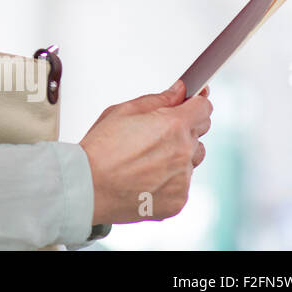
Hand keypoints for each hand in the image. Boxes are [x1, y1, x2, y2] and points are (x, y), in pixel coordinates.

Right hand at [78, 80, 211, 225]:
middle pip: (199, 133)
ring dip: (179, 155)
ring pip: (192, 160)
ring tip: (147, 159)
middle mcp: (184, 152)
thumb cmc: (99, 150)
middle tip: (155, 134)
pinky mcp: (178, 200)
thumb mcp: (123, 111)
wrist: (88, 186)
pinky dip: (168, 180)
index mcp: (173, 125)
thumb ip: (157, 99)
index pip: (204, 108)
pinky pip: (182, 184)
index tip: (191, 104)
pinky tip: (145, 177)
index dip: (195, 104)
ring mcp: (183, 179)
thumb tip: (179, 91)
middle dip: (183, 129)